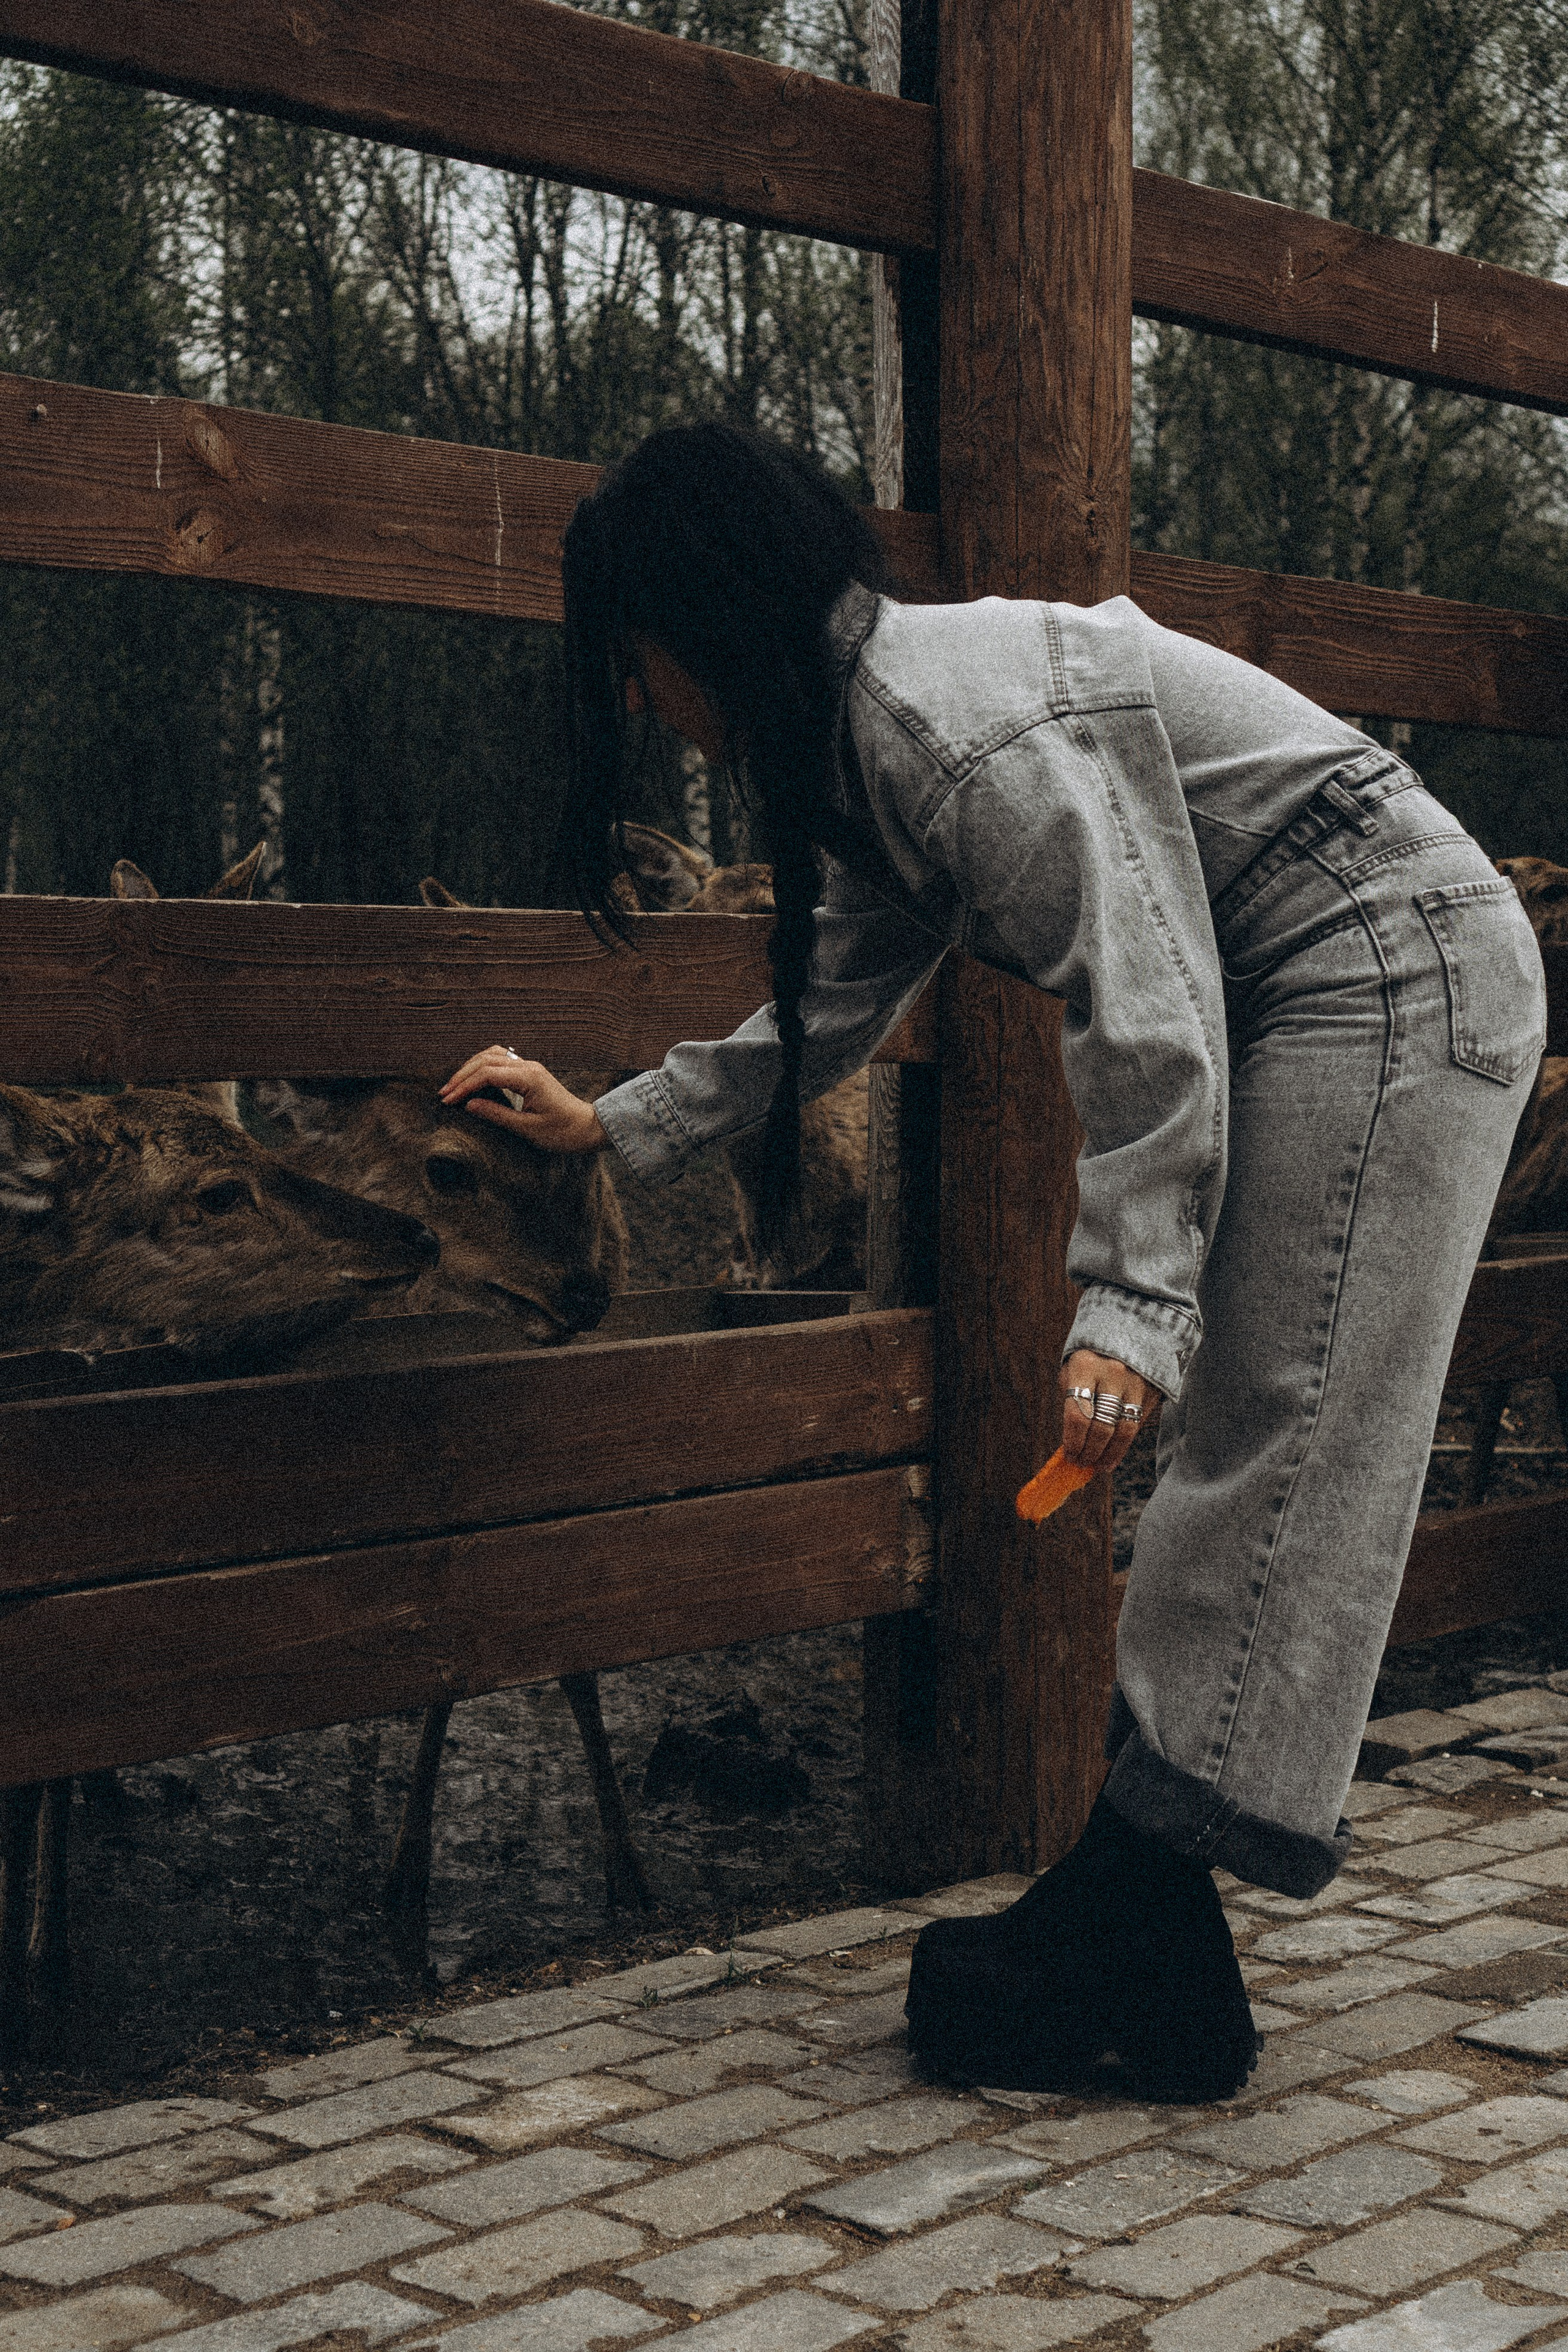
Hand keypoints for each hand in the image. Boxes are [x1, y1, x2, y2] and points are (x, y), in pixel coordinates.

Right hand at [438, 1048, 607, 1152]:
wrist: (588, 1128)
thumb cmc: (562, 1132)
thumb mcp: (527, 1129)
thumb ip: (497, 1115)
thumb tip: (469, 1105)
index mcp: (529, 1078)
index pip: (487, 1074)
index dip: (464, 1086)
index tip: (448, 1101)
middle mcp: (529, 1067)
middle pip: (486, 1060)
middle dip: (462, 1076)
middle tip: (444, 1094)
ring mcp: (530, 1067)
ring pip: (493, 1056)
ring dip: (471, 1068)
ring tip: (455, 1086)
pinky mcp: (530, 1073)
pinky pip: (502, 1062)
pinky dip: (483, 1067)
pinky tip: (474, 1080)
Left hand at [1059, 1350, 1158, 1473]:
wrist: (1132, 1328)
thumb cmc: (1093, 1355)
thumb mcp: (1074, 1367)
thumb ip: (1072, 1398)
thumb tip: (1071, 1439)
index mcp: (1086, 1366)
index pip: (1078, 1415)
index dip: (1073, 1442)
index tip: (1069, 1455)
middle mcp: (1113, 1374)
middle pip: (1101, 1428)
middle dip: (1089, 1452)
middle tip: (1081, 1463)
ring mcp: (1136, 1383)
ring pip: (1123, 1432)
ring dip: (1108, 1455)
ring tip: (1098, 1466)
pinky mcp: (1151, 1391)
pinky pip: (1136, 1426)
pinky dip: (1123, 1446)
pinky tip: (1112, 1456)